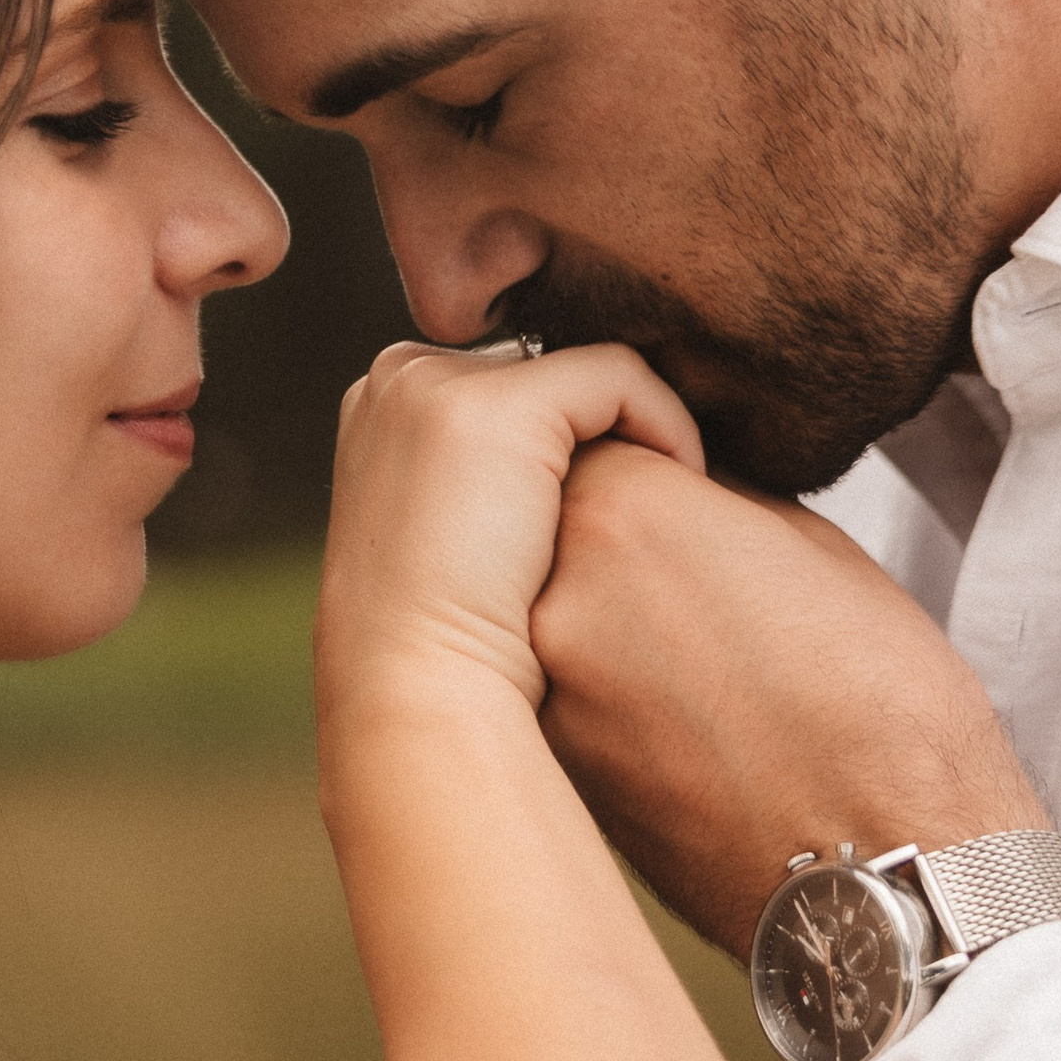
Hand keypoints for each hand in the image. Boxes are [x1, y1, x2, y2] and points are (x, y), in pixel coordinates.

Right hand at [317, 339, 702, 725]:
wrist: (419, 687)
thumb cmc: (439, 648)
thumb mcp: (439, 544)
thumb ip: (474, 488)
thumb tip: (547, 478)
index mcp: (376, 408)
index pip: (495, 384)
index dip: (562, 438)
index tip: (610, 501)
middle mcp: (397, 380)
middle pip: (538, 372)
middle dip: (597, 429)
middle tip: (650, 501)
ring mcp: (440, 385)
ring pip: (583, 373)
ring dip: (635, 431)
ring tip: (668, 502)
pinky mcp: (503, 404)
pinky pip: (619, 377)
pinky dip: (665, 425)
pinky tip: (683, 488)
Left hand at [530, 443, 1041, 957]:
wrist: (891, 866)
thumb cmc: (883, 704)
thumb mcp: (813, 546)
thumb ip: (713, 498)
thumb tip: (669, 482)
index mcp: (628, 508)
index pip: (588, 438)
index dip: (642, 463)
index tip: (683, 492)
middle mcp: (558, 590)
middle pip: (545, 523)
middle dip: (602, 536)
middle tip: (681, 578)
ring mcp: (543, 687)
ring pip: (540, 610)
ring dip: (595, 613)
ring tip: (688, 653)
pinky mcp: (552, 767)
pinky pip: (555, 691)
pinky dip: (599, 688)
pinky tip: (677, 713)